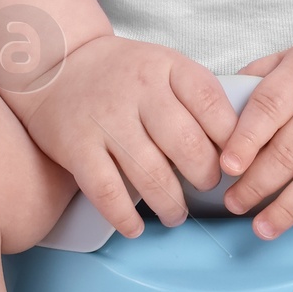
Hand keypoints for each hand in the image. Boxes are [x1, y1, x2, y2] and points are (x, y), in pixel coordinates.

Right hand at [13, 35, 237, 237]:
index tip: (236, 161)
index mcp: (166, 67)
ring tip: (176, 213)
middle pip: (187, 145)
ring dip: (171, 204)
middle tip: (206, 186)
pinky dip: (125, 217)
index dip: (232, 139)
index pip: (211, 104)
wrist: (55, 64)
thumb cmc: (122, 73)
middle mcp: (138, 92)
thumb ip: (196, 97)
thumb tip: (237, 145)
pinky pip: (107, 191)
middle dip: (205, 176)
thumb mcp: (164, 65)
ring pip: (151, 175)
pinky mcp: (77, 147)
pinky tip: (135, 226)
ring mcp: (106, 120)